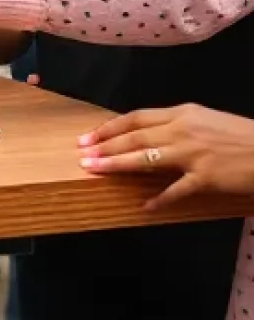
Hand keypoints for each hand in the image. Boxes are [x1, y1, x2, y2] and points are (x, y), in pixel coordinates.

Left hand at [79, 104, 253, 209]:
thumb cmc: (241, 136)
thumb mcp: (206, 120)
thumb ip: (177, 125)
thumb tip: (147, 134)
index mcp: (182, 113)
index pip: (135, 118)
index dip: (109, 128)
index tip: (88, 136)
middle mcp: (183, 130)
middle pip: (134, 137)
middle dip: (104, 145)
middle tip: (81, 154)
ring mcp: (194, 154)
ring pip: (146, 157)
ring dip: (117, 165)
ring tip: (94, 170)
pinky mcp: (207, 177)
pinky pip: (176, 190)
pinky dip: (159, 199)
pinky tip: (145, 206)